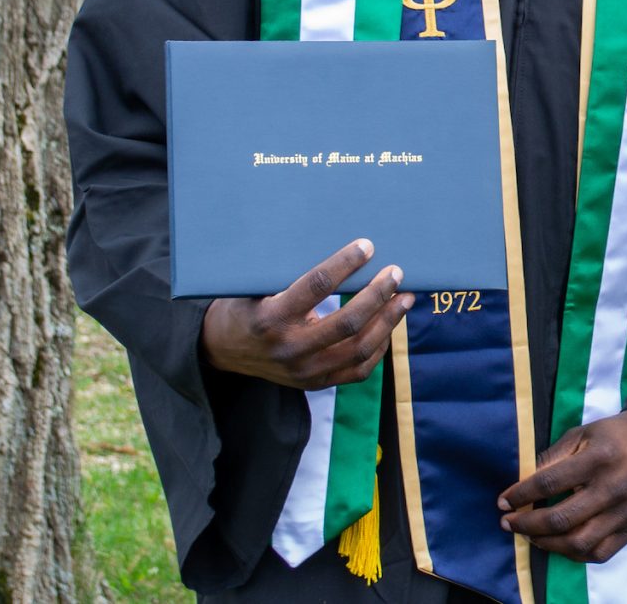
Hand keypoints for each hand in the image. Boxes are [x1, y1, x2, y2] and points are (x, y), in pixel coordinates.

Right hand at [199, 239, 413, 388]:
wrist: (221, 350)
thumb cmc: (244, 305)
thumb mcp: (255, 285)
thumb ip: (288, 270)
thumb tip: (336, 242)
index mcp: (270, 318)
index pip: (317, 287)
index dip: (345, 264)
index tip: (368, 246)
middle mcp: (288, 349)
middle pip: (347, 323)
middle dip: (377, 294)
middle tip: (396, 272)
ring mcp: (303, 372)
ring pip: (359, 349)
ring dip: (387, 321)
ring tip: (405, 298)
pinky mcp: (314, 384)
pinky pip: (358, 370)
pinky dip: (379, 346)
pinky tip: (389, 325)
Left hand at [495, 410, 626, 562]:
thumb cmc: (617, 434)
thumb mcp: (584, 432)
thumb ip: (554, 456)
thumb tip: (524, 481)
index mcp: (599, 457)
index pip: (550, 482)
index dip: (521, 495)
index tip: (503, 501)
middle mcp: (613, 487)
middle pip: (561, 518)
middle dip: (526, 524)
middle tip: (508, 522)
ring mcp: (625, 512)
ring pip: (578, 543)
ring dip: (546, 543)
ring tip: (531, 535)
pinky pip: (599, 553)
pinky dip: (574, 554)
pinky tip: (560, 544)